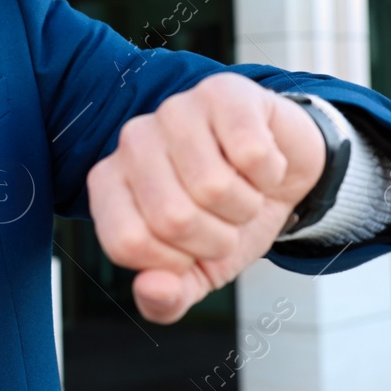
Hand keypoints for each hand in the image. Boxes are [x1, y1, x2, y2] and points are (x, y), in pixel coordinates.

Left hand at [85, 73, 326, 323]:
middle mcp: (132, 142)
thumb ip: (166, 297)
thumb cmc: (228, 219)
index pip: (127, 243)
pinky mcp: (221, 92)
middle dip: (218, 237)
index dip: (175, 262)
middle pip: (172, 217)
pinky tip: (261, 163)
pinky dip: (270, 173)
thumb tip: (154, 292)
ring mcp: (174, 111)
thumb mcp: (198, 272)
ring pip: (213, 186)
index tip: (191, 250)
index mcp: (110, 185)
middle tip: (226, 219)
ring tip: (243, 191)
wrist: (280, 173)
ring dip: (246, 206)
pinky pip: (251, 153)